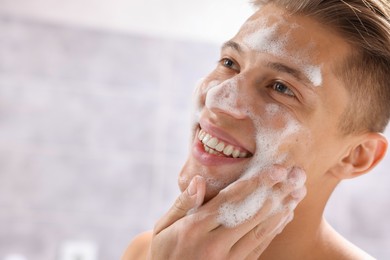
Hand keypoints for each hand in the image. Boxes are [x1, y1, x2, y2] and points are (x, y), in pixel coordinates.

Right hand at [147, 166, 306, 259]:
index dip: (255, 184)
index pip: (231, 201)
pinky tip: (286, 214)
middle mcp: (215, 244)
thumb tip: (200, 180)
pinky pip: (260, 246)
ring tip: (297, 192)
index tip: (276, 170)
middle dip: (276, 192)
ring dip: (282, 209)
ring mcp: (228, 259)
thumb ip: (184, 203)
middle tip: (296, 176)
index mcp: (196, 228)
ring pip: (261, 231)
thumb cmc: (165, 249)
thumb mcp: (165, 225)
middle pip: (252, 214)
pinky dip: (275, 229)